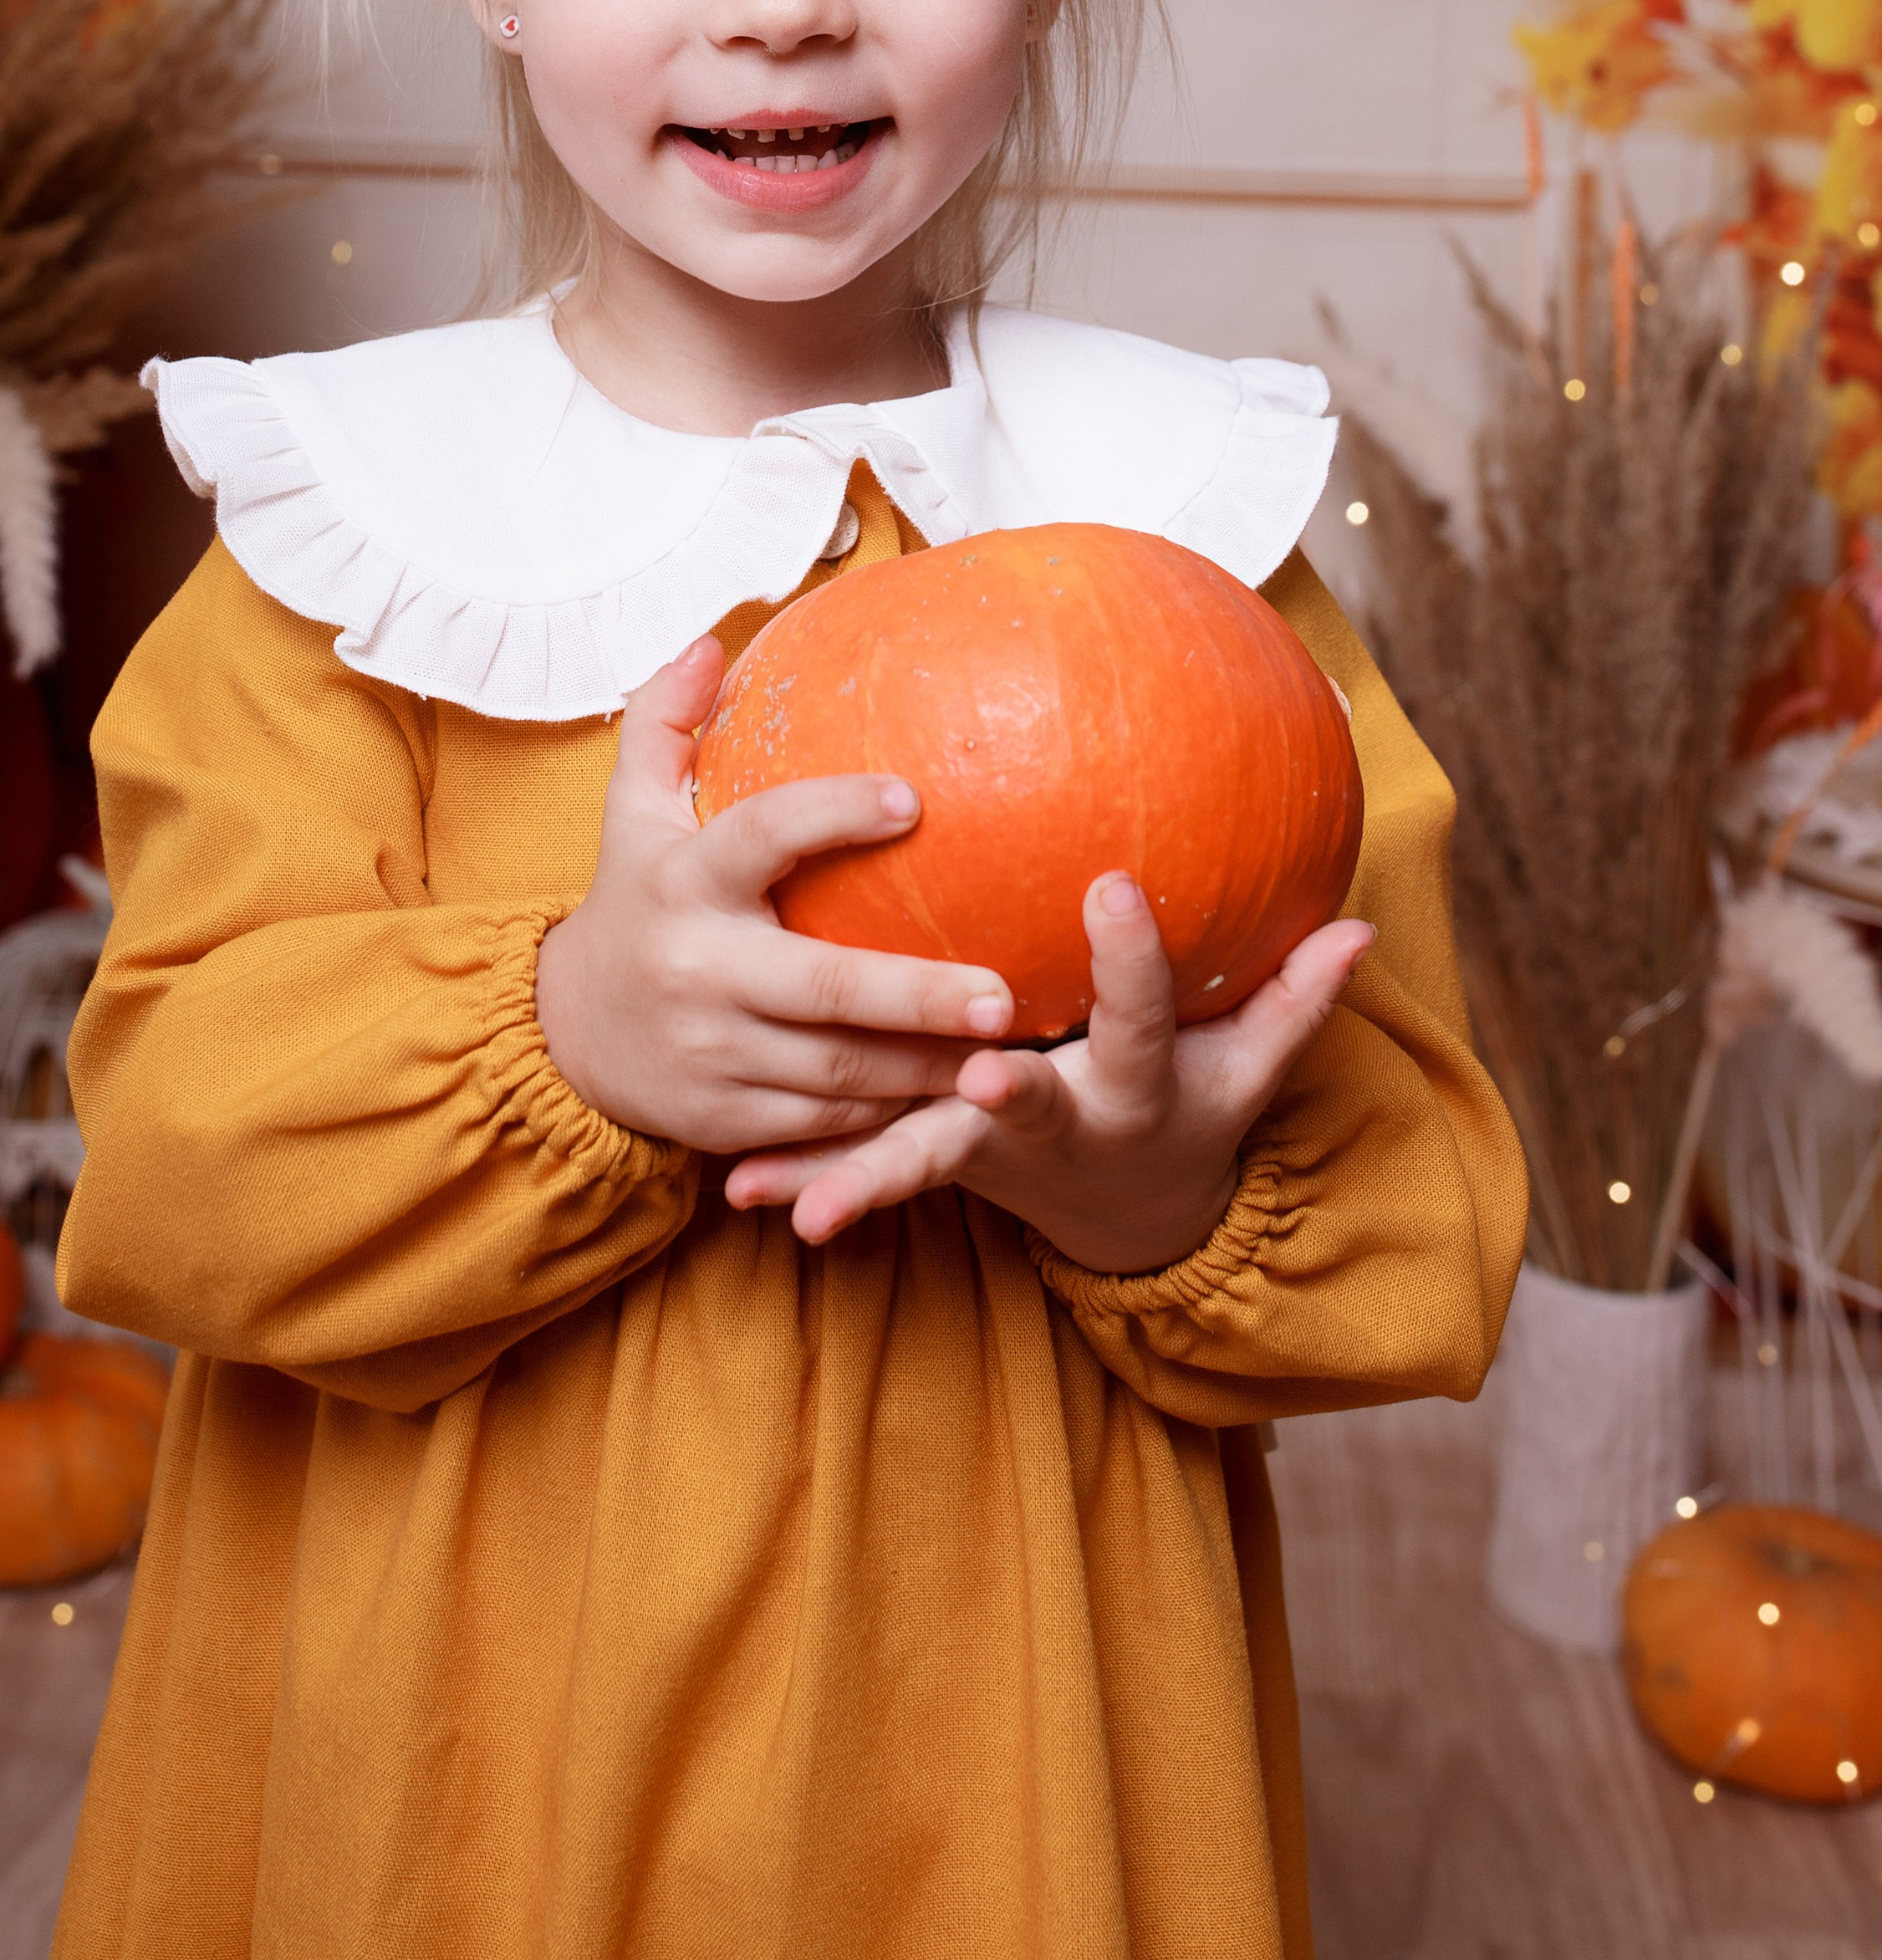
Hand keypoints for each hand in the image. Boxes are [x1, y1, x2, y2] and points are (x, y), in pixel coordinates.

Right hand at [535, 637, 1013, 1152]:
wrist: (569, 1035)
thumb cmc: (634, 900)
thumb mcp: (632, 810)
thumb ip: (664, 723)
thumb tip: (710, 642)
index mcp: (682, 882)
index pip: (763, 837)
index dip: (835, 814)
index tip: (915, 797)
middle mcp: (697, 970)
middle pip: (824, 989)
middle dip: (919, 996)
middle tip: (1003, 992)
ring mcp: (713, 1054)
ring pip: (841, 1072)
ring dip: (929, 1065)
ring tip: (1010, 1047)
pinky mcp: (728, 1122)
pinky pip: (829, 1122)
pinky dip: (895, 1110)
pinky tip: (959, 1092)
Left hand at [723, 874, 1373, 1274]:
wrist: (1129, 1221)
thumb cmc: (1186, 1113)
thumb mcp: (1245, 1069)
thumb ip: (1292, 1000)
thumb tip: (1361, 928)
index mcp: (1131, 1089)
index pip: (1139, 1013)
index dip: (1131, 957)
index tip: (1113, 886)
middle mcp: (1058, 1128)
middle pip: (1025, 1113)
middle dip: (1001, 1099)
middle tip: (972, 1080)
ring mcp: (992, 1158)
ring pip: (926, 1162)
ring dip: (864, 1177)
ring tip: (803, 1203)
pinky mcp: (940, 1168)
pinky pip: (868, 1168)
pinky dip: (811, 1177)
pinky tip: (746, 1189)